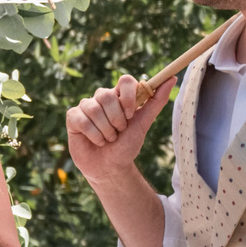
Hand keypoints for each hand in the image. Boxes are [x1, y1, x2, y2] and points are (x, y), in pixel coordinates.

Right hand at [66, 70, 174, 190]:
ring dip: (105, 130)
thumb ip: (156, 101)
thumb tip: (172, 79)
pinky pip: (80, 119)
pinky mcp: (73, 117)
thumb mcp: (143, 124)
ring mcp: (86, 107)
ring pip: (93, 108)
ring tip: (108, 139)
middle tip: (118, 132)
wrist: (111, 168)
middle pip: (106, 95)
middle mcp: (102, 98)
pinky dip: (92, 134)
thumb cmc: (127, 146)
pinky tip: (96, 141)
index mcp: (120, 96)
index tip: (130, 114)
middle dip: (116, 119)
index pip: (125, 80)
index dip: (127, 97)